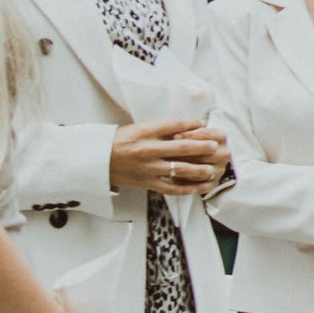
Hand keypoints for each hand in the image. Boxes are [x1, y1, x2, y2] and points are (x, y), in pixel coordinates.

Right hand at [110, 116, 228, 196]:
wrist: (97, 161)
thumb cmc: (118, 142)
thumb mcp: (137, 129)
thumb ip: (160, 128)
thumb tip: (187, 126)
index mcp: (145, 132)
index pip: (172, 125)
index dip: (190, 124)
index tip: (203, 124)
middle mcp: (148, 150)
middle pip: (180, 147)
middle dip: (201, 147)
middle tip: (215, 146)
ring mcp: (148, 168)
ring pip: (178, 170)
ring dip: (198, 170)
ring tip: (212, 170)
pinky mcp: (147, 183)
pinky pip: (171, 188)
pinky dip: (187, 189)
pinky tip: (199, 188)